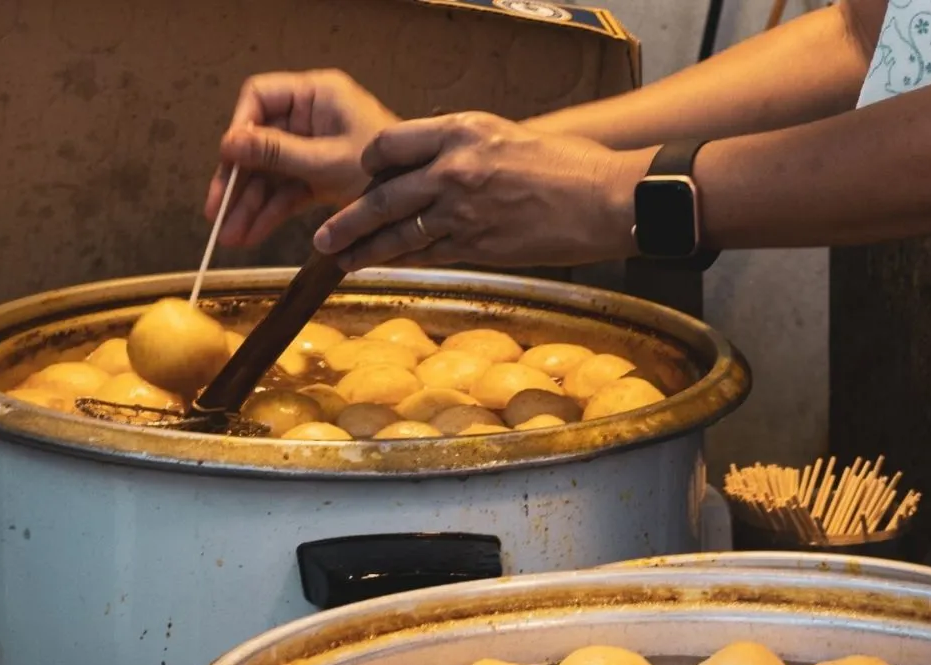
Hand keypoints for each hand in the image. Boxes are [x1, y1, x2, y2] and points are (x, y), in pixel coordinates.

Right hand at [207, 70, 399, 246]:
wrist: (421, 199)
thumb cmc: (390, 171)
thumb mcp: (328, 161)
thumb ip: (278, 153)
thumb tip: (229, 144)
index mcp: (316, 95)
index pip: (259, 97)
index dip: (239, 128)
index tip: (228, 160)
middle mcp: (310, 116)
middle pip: (259, 142)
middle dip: (238, 181)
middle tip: (217, 212)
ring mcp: (313, 146)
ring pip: (269, 173)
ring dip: (249, 204)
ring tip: (232, 235)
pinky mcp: (318, 174)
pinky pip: (285, 191)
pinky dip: (269, 212)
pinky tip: (251, 233)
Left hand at [312, 112, 653, 270]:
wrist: (606, 200)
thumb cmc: (567, 166)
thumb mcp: (507, 135)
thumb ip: (463, 147)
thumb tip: (432, 164)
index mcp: (461, 131)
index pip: (390, 144)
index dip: (369, 163)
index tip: (362, 175)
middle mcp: (454, 169)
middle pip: (382, 196)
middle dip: (347, 220)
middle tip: (323, 236)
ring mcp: (463, 211)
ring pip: (398, 234)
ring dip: (364, 250)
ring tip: (340, 259)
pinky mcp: (478, 246)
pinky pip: (428, 255)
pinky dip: (404, 262)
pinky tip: (386, 267)